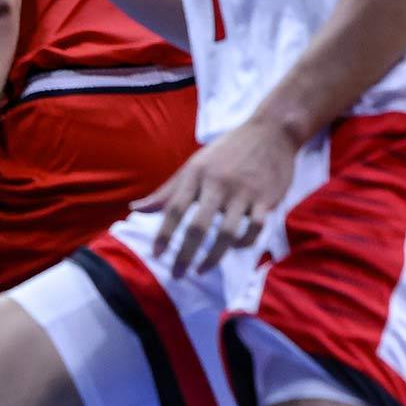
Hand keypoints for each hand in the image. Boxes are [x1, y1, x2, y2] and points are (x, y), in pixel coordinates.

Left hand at [136, 116, 296, 275]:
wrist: (270, 131)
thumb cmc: (226, 152)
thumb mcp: (193, 166)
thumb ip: (166, 191)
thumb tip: (135, 209)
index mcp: (196, 175)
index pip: (174, 208)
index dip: (164, 234)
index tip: (156, 255)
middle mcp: (218, 184)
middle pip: (198, 225)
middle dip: (185, 254)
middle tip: (176, 274)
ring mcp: (243, 192)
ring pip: (227, 232)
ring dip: (213, 256)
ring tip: (201, 270)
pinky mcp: (267, 198)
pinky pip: (255, 228)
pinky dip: (245, 243)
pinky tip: (236, 248)